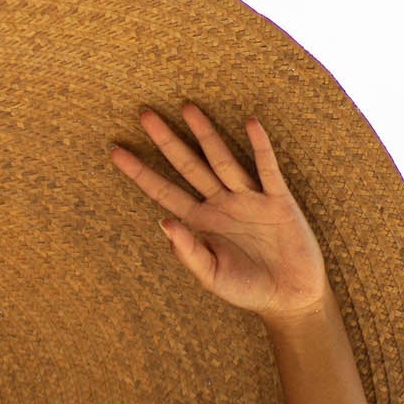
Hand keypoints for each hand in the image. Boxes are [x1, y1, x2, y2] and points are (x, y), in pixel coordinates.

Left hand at [110, 104, 328, 320]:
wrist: (289, 297)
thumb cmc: (246, 288)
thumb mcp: (210, 276)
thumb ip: (187, 252)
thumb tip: (163, 222)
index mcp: (200, 222)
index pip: (163, 191)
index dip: (140, 172)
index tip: (115, 151)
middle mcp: (220, 204)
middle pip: (187, 165)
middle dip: (166, 140)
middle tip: (143, 113)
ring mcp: (248, 198)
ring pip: (222, 159)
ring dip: (205, 134)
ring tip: (186, 107)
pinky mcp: (278, 200)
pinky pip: (267, 169)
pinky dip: (260, 147)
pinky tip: (250, 124)